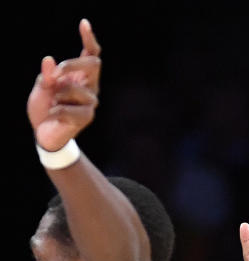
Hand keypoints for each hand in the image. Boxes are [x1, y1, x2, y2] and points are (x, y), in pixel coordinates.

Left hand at [27, 18, 101, 150]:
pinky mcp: (87, 117)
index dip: (89, 39)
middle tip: (54, 74)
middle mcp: (90, 87)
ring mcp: (90, 102)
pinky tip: (53, 116)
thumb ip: (47, 75)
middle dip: (72, 64)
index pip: (91, 55)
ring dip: (59, 94)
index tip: (84, 24)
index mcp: (80, 76)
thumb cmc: (44, 108)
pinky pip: (68, 108)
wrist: (45, 133)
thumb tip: (49, 60)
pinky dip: (55, 111)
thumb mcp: (42, 88)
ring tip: (53, 104)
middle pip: (93, 64)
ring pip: (77, 89)